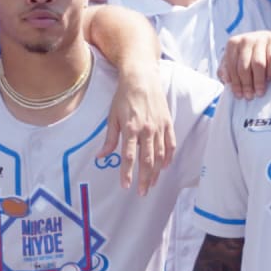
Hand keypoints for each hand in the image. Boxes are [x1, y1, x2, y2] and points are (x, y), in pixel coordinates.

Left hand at [100, 66, 174, 195]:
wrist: (141, 78)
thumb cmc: (124, 97)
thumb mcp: (112, 117)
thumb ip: (109, 139)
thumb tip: (100, 156)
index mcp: (130, 128)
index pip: (129, 156)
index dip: (127, 173)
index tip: (125, 186)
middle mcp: (146, 130)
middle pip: (147, 160)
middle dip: (144, 179)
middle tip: (141, 192)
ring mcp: (159, 127)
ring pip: (160, 155)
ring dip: (156, 172)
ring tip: (151, 184)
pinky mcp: (168, 123)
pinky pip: (170, 144)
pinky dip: (168, 157)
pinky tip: (164, 167)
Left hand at [218, 31, 270, 98]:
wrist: (270, 41)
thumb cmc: (249, 54)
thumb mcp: (234, 60)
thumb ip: (225, 70)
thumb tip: (226, 80)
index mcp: (232, 44)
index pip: (231, 66)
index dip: (235, 83)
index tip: (239, 95)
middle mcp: (246, 39)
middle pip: (244, 66)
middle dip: (246, 84)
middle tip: (250, 96)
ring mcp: (261, 38)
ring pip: (258, 64)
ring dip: (258, 81)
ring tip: (259, 92)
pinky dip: (270, 71)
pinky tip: (269, 79)